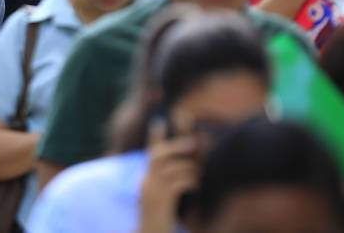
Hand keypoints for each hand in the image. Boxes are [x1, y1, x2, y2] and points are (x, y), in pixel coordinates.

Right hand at [138, 116, 198, 232]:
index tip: (158, 121)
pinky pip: (178, 183)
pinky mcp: (161, 201)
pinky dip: (190, 181)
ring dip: (190, 168)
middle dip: (178, 146)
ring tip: (198, 175)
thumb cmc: (160, 221)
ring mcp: (152, 192)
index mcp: (146, 181)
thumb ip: (167, 185)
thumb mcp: (161, 200)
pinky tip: (195, 186)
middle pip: (160, 155)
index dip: (154, 138)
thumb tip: (185, 170)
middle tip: (194, 142)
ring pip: (173, 168)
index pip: (149, 154)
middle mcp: (146, 183)